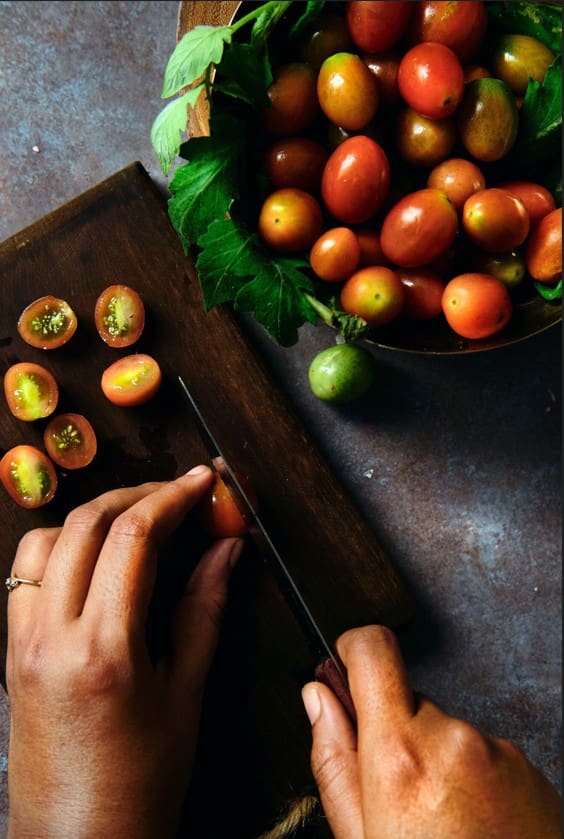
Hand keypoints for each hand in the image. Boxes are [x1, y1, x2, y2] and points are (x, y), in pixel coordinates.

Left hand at [6, 465, 242, 838]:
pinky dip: (62, 547)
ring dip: (92, 516)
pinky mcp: (11, 651)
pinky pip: (27, 574)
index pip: (133, 537)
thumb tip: (226, 550)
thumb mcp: (186, 693)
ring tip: (136, 521)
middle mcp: (51, 635)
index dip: (173, 496)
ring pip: (46, 540)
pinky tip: (95, 559)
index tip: (203, 480)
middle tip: (178, 493)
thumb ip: (203, 608)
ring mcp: (22, 641)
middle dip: (137, 494)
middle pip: (85, 523)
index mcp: (103, 648)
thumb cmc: (140, 780)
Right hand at [302, 625, 560, 838]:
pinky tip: (472, 826)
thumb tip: (317, 698)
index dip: (353, 650)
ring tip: (442, 824)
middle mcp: (452, 738)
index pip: (373, 651)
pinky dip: (471, 777)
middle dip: (398, 735)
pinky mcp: (528, 766)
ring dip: (438, 760)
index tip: (347, 663)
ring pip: (447, 730)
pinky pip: (483, 752)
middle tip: (399, 799)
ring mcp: (497, 751)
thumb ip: (334, 759)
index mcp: (400, 755)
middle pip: (409, 702)